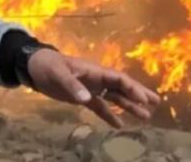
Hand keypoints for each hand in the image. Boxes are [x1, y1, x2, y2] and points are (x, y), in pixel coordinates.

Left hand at [27, 49, 160, 127]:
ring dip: (129, 106)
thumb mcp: (58, 74)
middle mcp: (97, 79)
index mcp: (95, 71)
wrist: (34, 66)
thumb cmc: (48, 65)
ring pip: (115, 98)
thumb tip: (87, 99)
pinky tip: (120, 125)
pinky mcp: (82, 97)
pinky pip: (100, 107)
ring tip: (146, 116)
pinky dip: (110, 115)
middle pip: (122, 87)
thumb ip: (73, 86)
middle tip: (156, 103)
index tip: (145, 99)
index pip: (118, 79)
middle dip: (139, 94)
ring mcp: (91, 88)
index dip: (133, 88)